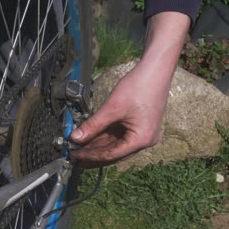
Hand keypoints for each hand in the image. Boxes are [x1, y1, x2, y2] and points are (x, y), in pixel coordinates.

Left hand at [70, 12, 190, 168]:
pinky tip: (89, 139)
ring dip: (97, 146)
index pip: (111, 154)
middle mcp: (144, 141)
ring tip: (78, 149)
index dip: (90, 156)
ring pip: (114, 145)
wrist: (155, 70)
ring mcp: (142, 134)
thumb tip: (74, 137)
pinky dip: (104, 136)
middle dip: (93, 154)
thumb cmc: (139, 86)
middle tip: (73, 157)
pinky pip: (118, 135)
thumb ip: (93, 125)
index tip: (74, 155)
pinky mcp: (138, 126)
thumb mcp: (112, 107)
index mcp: (141, 140)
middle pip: (113, 152)